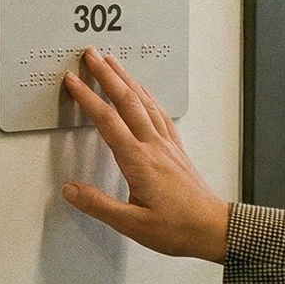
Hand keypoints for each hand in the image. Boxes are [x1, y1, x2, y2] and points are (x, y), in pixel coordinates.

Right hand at [61, 48, 228, 262]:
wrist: (214, 229)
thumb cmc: (178, 228)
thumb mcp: (132, 224)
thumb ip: (98, 205)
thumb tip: (70, 189)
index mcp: (139, 161)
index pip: (107, 121)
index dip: (87, 98)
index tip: (72, 81)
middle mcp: (154, 146)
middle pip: (127, 101)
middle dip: (107, 75)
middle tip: (91, 55)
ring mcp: (167, 145)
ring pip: (145, 102)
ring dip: (127, 79)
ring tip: (113, 62)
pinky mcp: (176, 149)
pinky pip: (160, 113)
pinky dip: (147, 96)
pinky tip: (144, 92)